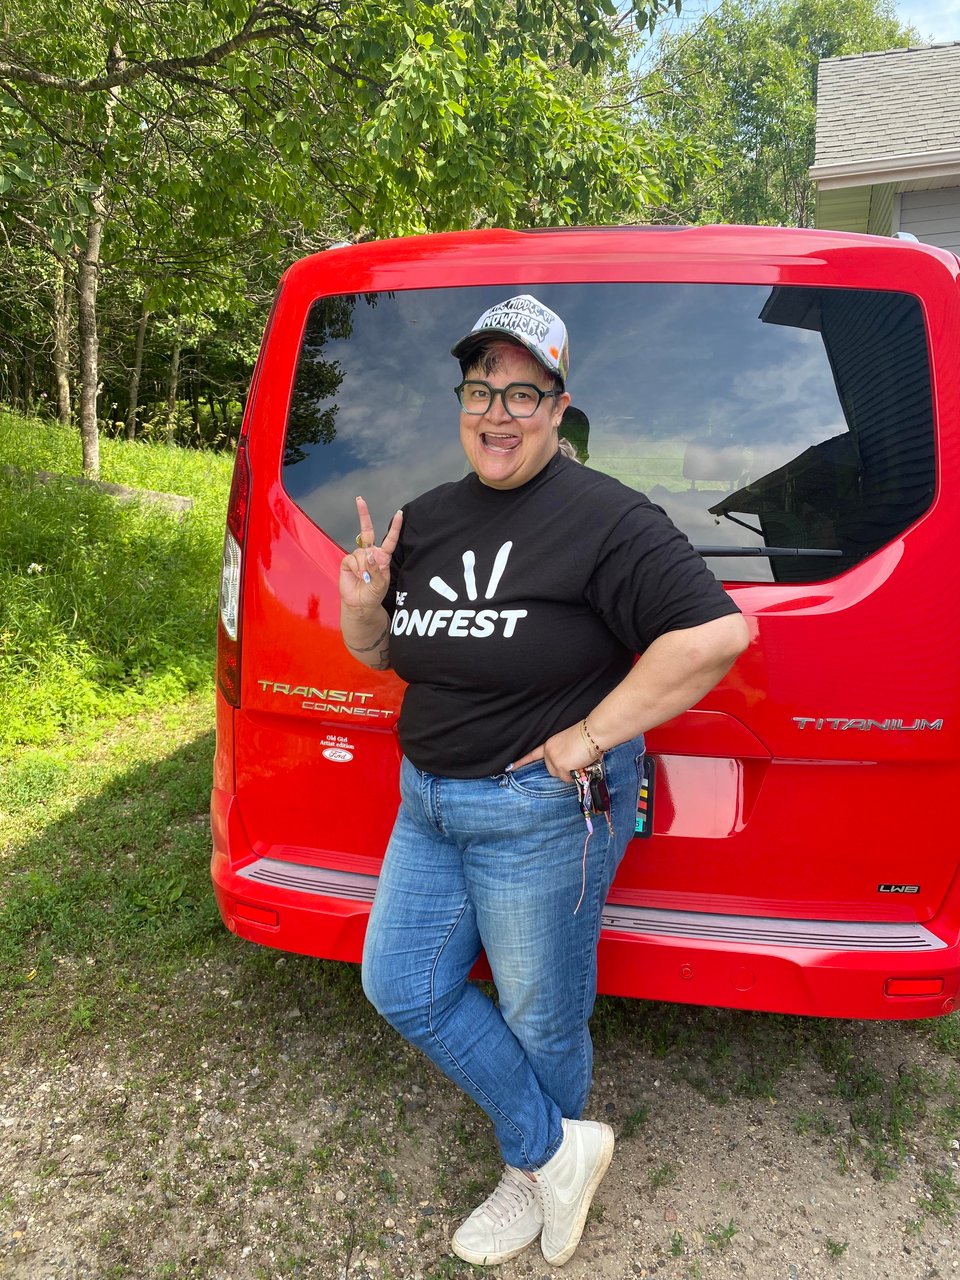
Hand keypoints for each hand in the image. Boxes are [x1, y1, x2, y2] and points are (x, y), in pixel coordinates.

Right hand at [339, 496, 402, 612]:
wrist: (360, 604)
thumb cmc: (373, 594)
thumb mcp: (381, 584)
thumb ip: (377, 569)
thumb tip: (370, 555)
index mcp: (382, 557)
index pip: (389, 540)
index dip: (394, 527)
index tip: (399, 514)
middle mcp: (370, 553)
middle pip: (366, 531)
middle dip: (363, 514)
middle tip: (360, 499)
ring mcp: (358, 557)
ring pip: (361, 553)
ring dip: (364, 567)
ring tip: (365, 578)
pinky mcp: (347, 562)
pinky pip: (352, 559)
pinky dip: (356, 568)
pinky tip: (358, 576)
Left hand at [509, 721, 599, 780]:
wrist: (593, 733)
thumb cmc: (588, 737)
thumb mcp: (570, 744)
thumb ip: (563, 755)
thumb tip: (569, 769)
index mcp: (549, 744)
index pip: (532, 755)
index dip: (521, 762)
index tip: (509, 767)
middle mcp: (548, 752)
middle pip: (552, 771)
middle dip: (564, 769)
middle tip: (576, 759)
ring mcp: (552, 759)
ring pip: (560, 776)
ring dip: (570, 772)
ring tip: (580, 759)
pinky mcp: (560, 766)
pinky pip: (567, 779)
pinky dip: (575, 775)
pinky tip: (580, 763)